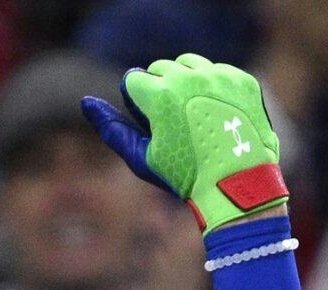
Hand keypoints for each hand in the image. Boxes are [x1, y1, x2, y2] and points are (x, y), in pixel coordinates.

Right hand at [83, 55, 287, 231]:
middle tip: (177, 125)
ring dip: (186, 83)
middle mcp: (189, 77)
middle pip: (160, 68)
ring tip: (196, 117)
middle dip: (162, 90)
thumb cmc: (186, 177)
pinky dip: (214, 89)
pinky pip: (218, 72)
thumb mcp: (143, 158)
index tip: (154, 125)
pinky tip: (218, 116)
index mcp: (159, 95)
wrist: (239, 186)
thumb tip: (86, 102)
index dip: (139, 104)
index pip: (134, 79)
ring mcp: (218, 76)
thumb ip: (112, 129)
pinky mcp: (241, 80)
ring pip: (189, 64)